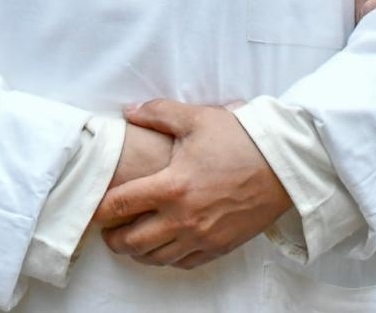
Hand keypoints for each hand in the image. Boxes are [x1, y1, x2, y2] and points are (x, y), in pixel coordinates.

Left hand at [95, 99, 291, 269]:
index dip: (99, 209)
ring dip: (137, 252)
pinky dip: (166, 258)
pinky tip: (163, 246)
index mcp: (172, 186)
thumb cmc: (239, 139)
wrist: (282, 165)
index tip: (93, 208)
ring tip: (131, 239)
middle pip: (132, 242)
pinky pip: (182, 263)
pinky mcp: (219, 247)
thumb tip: (129, 111)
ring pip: (155, 258)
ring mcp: (201, 237)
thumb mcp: (196, 118)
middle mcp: (183, 218)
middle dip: (113, 238)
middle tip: (109, 229)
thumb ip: (157, 113)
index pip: (120, 205)